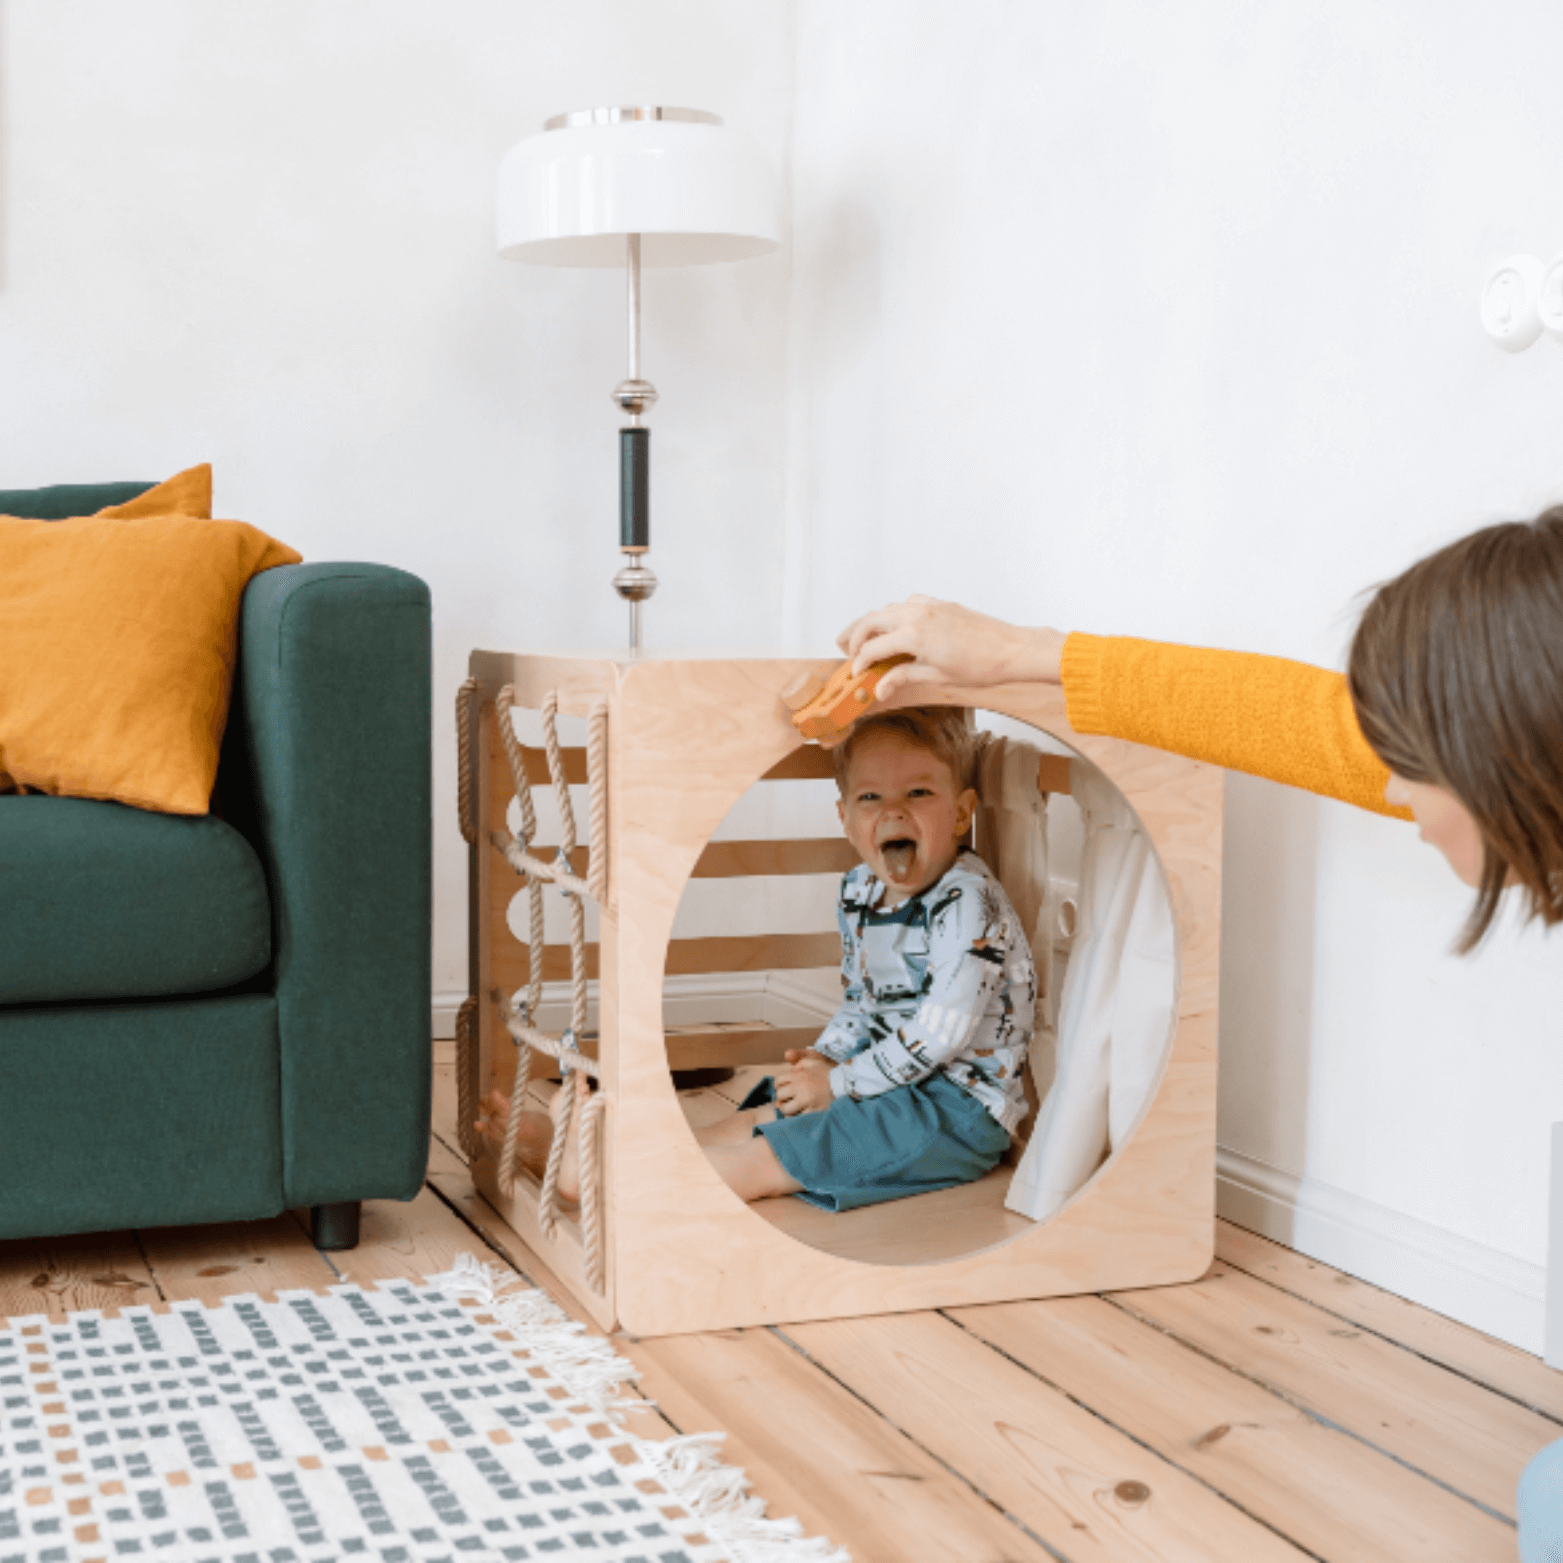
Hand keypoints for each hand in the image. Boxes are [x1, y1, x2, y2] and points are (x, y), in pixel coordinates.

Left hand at [775, 1048, 834, 1115]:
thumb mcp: (813, 1062)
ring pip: (786, 1110)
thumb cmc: (828, 1073)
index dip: (777, 1085)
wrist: (844, 1084)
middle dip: (781, 1097)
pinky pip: (798, 1118)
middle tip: (787, 1098)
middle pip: (780, 1096)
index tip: (781, 1088)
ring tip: (793, 1106)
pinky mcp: (813, 1112)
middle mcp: (800, 1088)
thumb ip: (799, 1063)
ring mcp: (806, 1101)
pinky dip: (798, 1116)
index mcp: (799, 1076)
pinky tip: (802, 1112)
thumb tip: (789, 1070)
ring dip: (787, 1109)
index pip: (778, 1081)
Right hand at [836, 596, 1066, 704]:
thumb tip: (881, 687)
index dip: (859, 663)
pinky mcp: (942, 604)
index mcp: (914, 635)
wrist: (1012, 650)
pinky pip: (909, 602)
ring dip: (873, 623)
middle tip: (846, 651)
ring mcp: (930, 606)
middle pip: (872, 621)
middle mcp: (918, 615)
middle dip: (855, 636)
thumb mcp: (938, 676)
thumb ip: (904, 677)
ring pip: (888, 609)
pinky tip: (898, 626)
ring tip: (866, 639)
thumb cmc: (982, 666)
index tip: (855, 674)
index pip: (873, 648)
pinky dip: (896, 613)